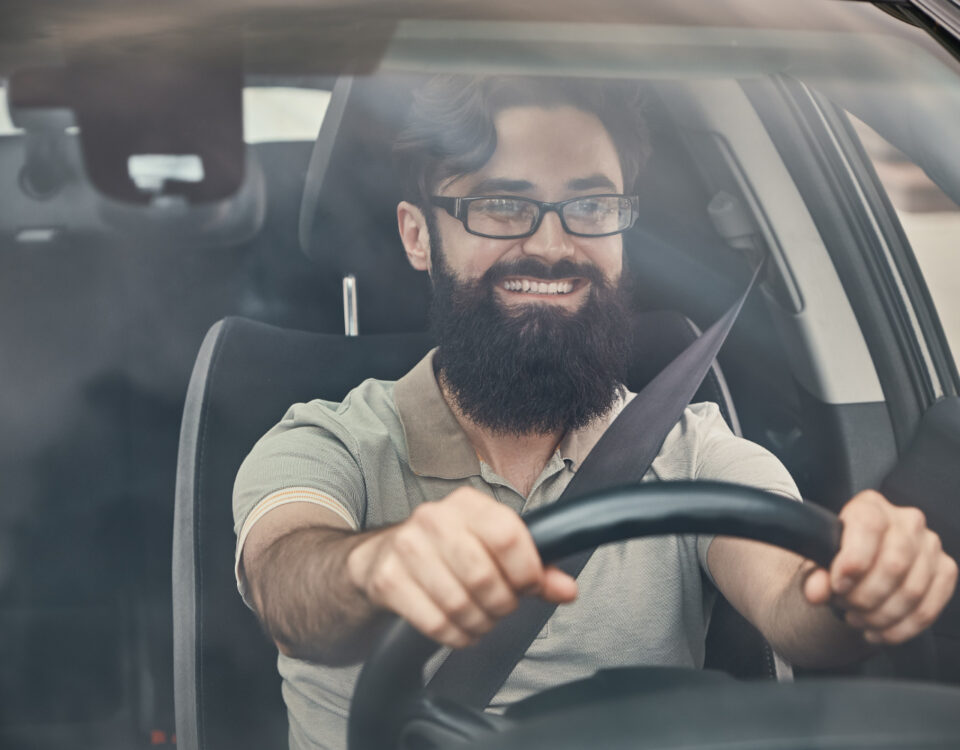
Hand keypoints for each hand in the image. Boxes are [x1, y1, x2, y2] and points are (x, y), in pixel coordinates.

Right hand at [346, 487, 577, 647]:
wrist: (383, 557)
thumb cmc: (448, 552)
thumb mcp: (492, 549)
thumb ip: (535, 568)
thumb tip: (567, 590)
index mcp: (467, 503)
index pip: (509, 536)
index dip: (527, 572)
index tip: (528, 587)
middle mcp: (434, 518)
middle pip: (484, 576)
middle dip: (502, 605)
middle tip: (501, 609)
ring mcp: (406, 547)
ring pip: (459, 603)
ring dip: (479, 624)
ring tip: (481, 621)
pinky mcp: (386, 579)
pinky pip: (434, 622)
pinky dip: (455, 636)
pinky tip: (459, 629)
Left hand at [803, 490, 956, 644]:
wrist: (856, 569)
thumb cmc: (836, 560)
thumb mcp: (816, 563)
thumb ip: (813, 575)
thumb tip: (816, 591)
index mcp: (870, 506)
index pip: (869, 526)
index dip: (854, 560)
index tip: (838, 585)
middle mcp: (906, 520)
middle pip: (894, 564)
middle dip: (865, 596)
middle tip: (845, 606)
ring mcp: (930, 545)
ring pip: (913, 591)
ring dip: (881, 615)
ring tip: (857, 619)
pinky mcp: (944, 571)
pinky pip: (929, 608)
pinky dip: (901, 628)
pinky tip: (879, 632)